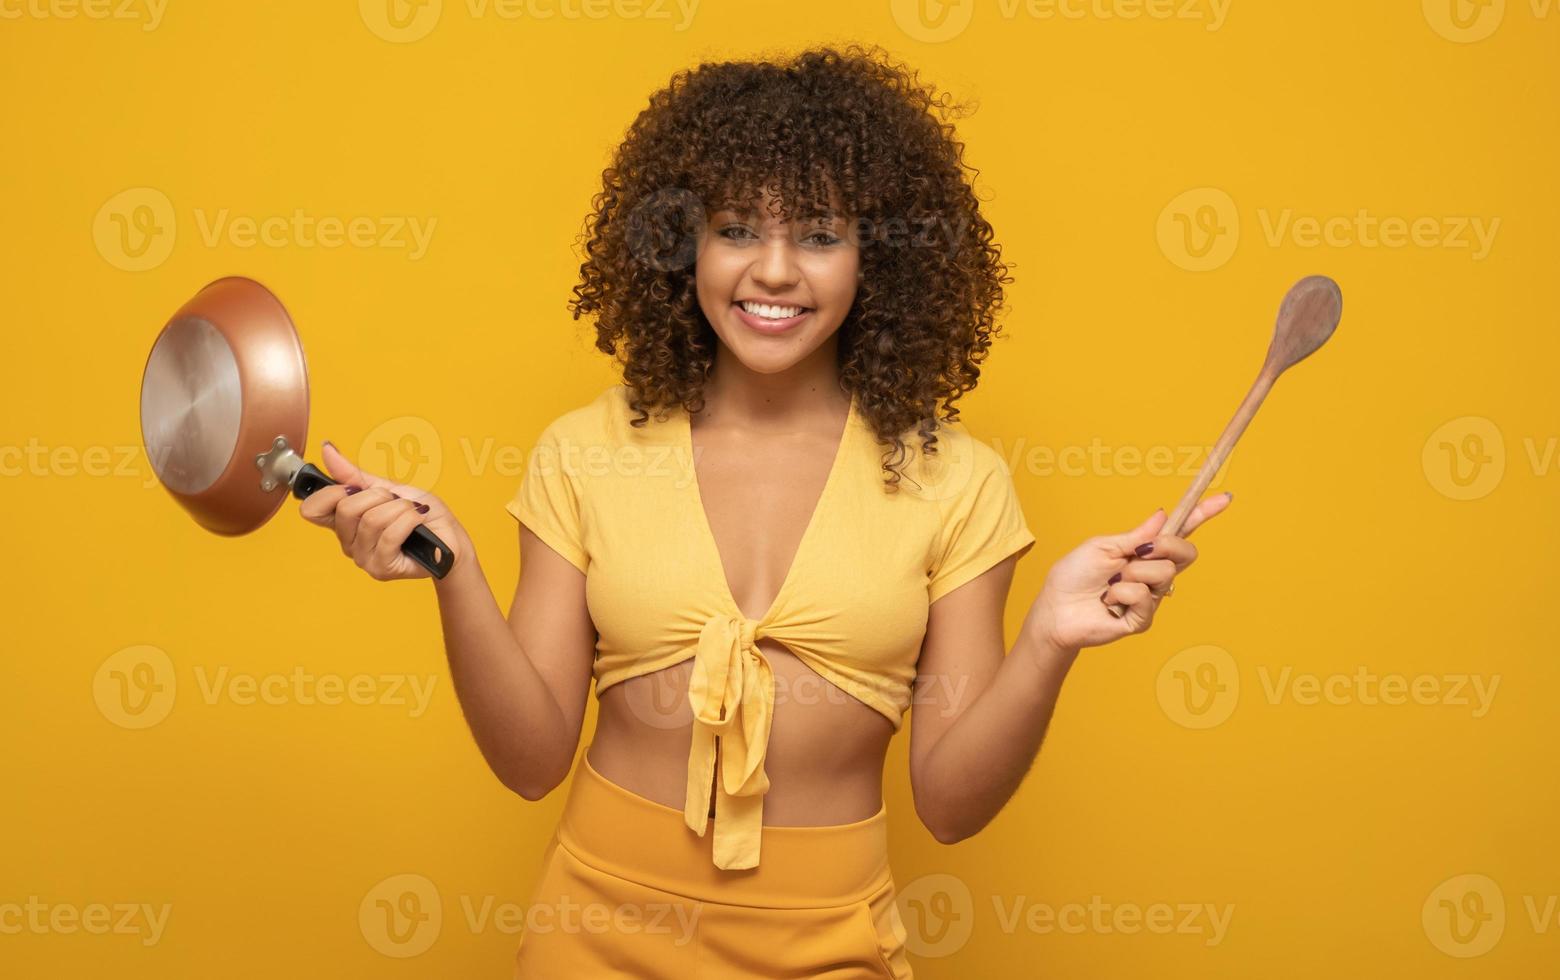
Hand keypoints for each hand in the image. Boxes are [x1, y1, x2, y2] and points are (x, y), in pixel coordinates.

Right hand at [297, 441, 471, 580]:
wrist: (449, 536)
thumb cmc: (420, 513)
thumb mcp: (388, 487)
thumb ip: (354, 475)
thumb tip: (327, 451)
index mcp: (344, 522)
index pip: (312, 510)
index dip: (330, 493)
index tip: (354, 487)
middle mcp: (348, 542)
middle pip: (346, 509)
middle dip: (379, 496)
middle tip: (396, 501)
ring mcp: (363, 557)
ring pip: (371, 520)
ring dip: (399, 508)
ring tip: (411, 512)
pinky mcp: (381, 568)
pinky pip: (389, 535)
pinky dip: (408, 519)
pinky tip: (418, 520)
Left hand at [1020, 492, 1232, 660]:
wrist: (1054, 609)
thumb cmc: (1073, 575)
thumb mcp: (1103, 546)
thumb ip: (1136, 536)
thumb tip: (1164, 514)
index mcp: (1144, 551)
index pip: (1181, 532)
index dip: (1202, 514)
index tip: (1224, 497)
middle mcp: (1152, 573)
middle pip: (1186, 553)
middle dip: (1166, 546)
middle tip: (1138, 552)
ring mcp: (1150, 598)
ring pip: (1164, 573)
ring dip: (1131, 573)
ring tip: (1110, 583)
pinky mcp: (1142, 619)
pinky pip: (1144, 597)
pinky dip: (1121, 593)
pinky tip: (1107, 600)